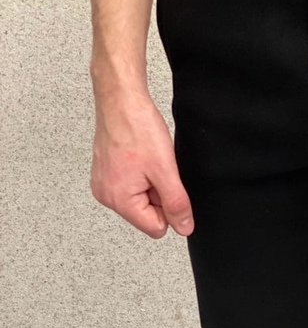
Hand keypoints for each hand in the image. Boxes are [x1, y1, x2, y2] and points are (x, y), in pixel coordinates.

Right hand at [90, 87, 193, 238]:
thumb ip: (176, 204)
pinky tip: (139, 158)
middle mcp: (106, 196)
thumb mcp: (166, 171)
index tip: (165, 184)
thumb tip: (184, 227)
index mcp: (118, 200)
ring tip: (146, 161)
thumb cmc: (136, 127)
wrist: (120, 99)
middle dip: (157, 195)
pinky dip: (141, 174)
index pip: (156, 228)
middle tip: (155, 169)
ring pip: (140, 199)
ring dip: (150, 183)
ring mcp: (104, 184)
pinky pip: (132, 185)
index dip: (168, 208)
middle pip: (147, 214)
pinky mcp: (106, 172)